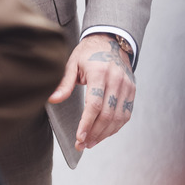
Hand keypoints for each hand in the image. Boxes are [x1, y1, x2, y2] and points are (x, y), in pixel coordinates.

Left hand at [48, 34, 134, 150]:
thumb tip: (52, 99)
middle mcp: (116, 79)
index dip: (87, 124)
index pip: (94, 105)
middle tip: (83, 145)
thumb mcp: (72, 63)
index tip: (79, 138)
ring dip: (105, 134)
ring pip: (118, 118)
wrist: (110, 39)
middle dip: (94, 133)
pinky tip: (104, 133)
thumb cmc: (88, 52)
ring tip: (91, 142)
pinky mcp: (132, 90)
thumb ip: (64, 83)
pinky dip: (116, 127)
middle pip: (107, 115)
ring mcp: (126, 85)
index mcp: (99, 72)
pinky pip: (126, 114)